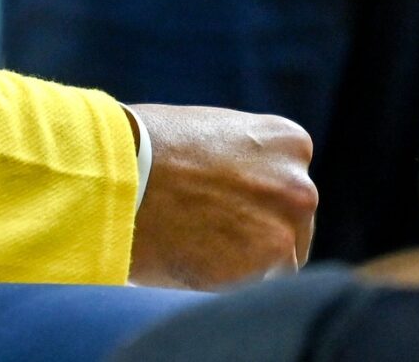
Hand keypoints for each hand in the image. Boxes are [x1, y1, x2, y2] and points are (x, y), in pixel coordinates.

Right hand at [127, 104, 317, 288]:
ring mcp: (285, 228)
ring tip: (196, 246)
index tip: (228, 206)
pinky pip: (255, 286)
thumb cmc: (149, 147)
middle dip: (258, 231)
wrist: (119, 173)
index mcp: (288, 143)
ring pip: (279, 261)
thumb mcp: (210, 132)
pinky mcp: (264, 267)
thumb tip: (244, 189)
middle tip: (211, 232)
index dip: (257, 200)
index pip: (289, 185)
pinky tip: (193, 260)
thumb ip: (242, 158)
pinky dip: (228, 281)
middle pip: (291, 224)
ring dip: (247, 261)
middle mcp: (299, 184)